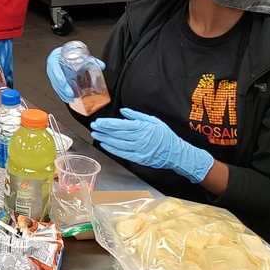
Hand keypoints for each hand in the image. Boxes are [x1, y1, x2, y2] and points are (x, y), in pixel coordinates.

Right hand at [45, 47, 104, 103]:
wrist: (61, 53)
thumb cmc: (67, 53)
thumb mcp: (78, 54)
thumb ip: (91, 60)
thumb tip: (102, 66)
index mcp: (55, 59)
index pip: (55, 70)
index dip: (60, 79)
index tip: (65, 84)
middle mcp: (51, 67)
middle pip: (55, 80)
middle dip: (63, 89)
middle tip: (70, 95)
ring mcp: (51, 73)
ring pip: (55, 85)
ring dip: (62, 93)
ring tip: (70, 99)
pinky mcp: (53, 78)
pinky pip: (56, 87)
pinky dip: (61, 93)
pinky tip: (66, 97)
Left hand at [90, 108, 213, 183]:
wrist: (176, 153)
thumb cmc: (165, 136)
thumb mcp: (153, 121)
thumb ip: (137, 115)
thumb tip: (123, 111)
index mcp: (143, 128)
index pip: (121, 125)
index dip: (108, 123)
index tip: (99, 122)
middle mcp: (139, 139)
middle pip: (117, 134)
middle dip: (104, 130)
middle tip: (94, 127)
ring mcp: (139, 149)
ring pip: (118, 143)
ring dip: (105, 139)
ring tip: (96, 134)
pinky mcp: (138, 158)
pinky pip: (122, 153)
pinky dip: (112, 149)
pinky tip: (105, 144)